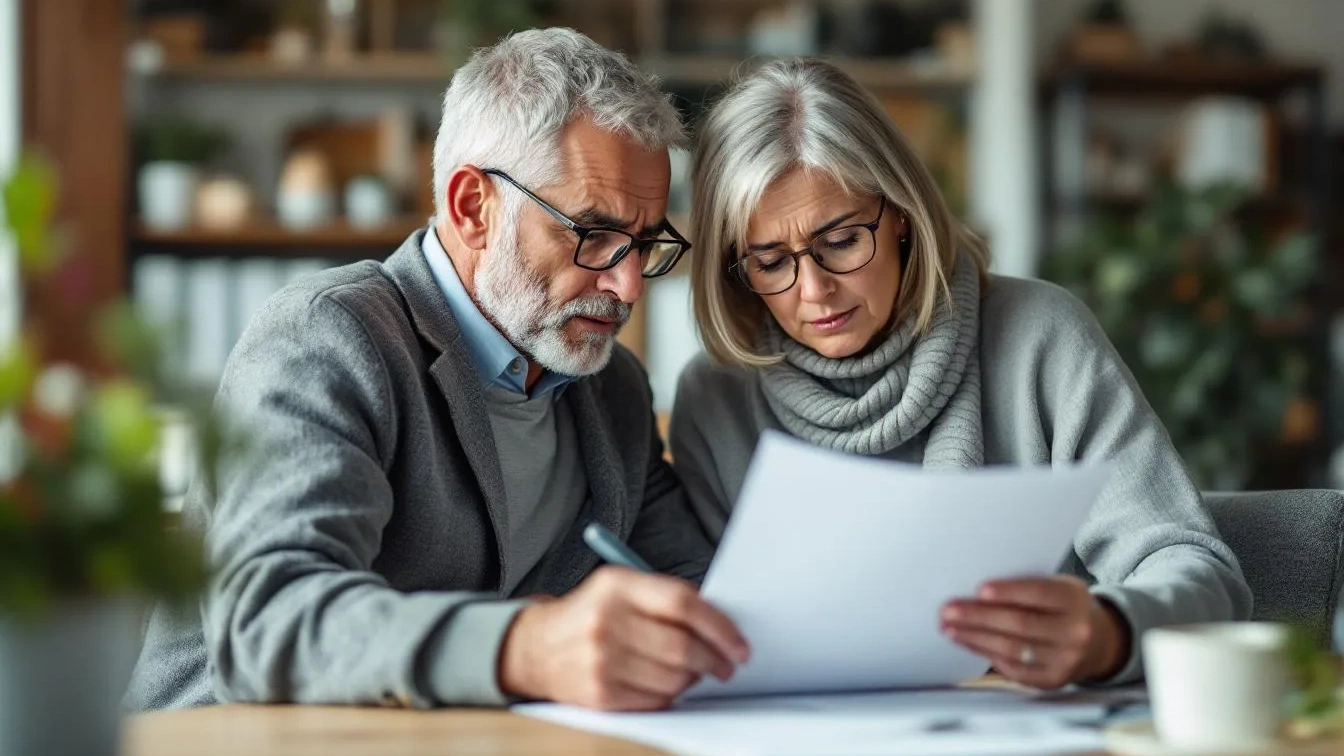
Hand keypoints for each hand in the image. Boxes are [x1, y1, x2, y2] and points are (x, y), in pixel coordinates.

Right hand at [498, 566, 750, 709]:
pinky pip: (656, 700)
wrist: (536, 648)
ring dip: (694, 678)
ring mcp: (602, 661)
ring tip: (694, 671)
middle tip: (727, 664)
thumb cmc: (590, 615)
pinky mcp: (600, 694)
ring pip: (674, 678)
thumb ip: (664, 597)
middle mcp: (607, 622)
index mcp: (617, 586)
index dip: (720, 626)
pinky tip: (667, 683)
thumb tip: (720, 622)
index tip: (739, 642)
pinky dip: (671, 694)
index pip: (683, 604)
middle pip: (682, 646)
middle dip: (715, 658)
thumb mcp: (619, 588)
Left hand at [939, 575, 1129, 688]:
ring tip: (949, 627)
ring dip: (975, 637)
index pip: (1039, 594)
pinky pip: (1012, 668)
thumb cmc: (1064, 607)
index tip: (979, 589)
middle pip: (1021, 624)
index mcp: (1074, 600)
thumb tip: (977, 591)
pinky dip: (985, 653)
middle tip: (949, 610)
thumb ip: (1027, 587)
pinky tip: (966, 642)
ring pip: (1013, 649)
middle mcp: (1074, 633)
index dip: (1009, 592)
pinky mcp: (1052, 680)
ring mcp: (1065, 660)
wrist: (1098, 643)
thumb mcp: (1058, 588)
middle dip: (980, 617)